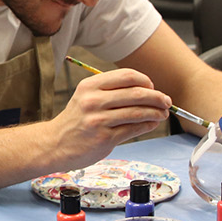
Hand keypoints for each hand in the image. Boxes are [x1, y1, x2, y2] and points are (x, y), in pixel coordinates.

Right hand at [50, 68, 170, 167]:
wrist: (54, 144)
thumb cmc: (75, 121)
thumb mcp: (86, 97)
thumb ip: (111, 92)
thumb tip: (146, 92)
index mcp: (90, 86)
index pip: (127, 76)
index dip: (145, 81)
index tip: (153, 87)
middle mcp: (94, 100)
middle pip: (136, 93)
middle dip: (157, 97)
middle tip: (166, 101)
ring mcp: (99, 120)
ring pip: (138, 112)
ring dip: (156, 113)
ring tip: (163, 114)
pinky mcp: (104, 138)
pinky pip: (133, 129)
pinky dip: (147, 125)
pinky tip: (152, 124)